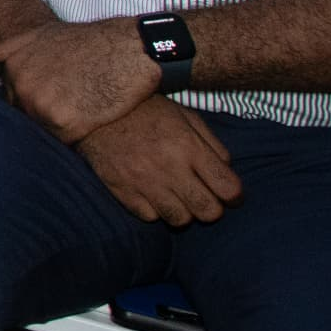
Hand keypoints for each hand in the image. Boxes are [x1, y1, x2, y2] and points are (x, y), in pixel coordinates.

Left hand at [0, 15, 159, 142]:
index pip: (13, 99)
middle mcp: (22, 87)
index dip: (34, 101)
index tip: (55, 96)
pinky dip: (77, 135)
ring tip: (84, 108)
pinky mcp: (64, 122)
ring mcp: (41, 105)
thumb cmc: (91, 41)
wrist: (129, 48)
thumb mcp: (45, 34)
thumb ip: (12, 46)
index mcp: (14, 68)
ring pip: (43, 130)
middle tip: (73, 103)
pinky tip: (92, 119)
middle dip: (45, 114)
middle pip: (26, 117)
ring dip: (61, 126)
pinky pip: (63, 141)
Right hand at [75, 97, 240, 225]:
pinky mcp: (121, 190)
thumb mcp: (184, 115)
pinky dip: (155, 210)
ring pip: (180, 220)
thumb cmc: (145, 111)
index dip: (235, 195)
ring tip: (176, 196)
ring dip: (183, 211)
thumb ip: (210, 143)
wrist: (94, 110)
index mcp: (188, 146)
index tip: (229, 192)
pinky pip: (150, 217)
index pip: (228, 188)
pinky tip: (152, 193)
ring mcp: (143, 181)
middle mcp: (168, 167)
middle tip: (203, 196)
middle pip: (208, 211)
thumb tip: (226, 170)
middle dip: (212, 208)